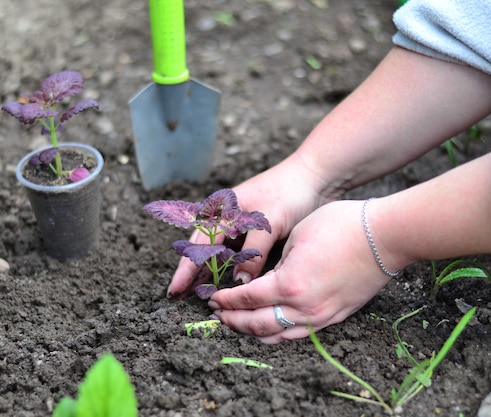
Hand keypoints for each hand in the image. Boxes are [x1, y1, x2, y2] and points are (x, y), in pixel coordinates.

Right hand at [167, 153, 328, 297]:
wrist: (315, 176)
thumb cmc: (290, 193)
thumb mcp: (270, 223)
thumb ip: (253, 254)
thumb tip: (239, 284)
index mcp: (223, 209)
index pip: (199, 245)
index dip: (186, 269)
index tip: (175, 290)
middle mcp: (227, 217)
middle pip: (202, 249)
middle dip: (192, 273)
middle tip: (180, 297)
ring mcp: (239, 224)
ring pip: (218, 253)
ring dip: (210, 272)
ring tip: (199, 296)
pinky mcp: (254, 231)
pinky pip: (235, 253)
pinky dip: (229, 268)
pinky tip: (227, 284)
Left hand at [208, 200, 391, 342]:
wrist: (385, 236)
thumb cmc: (341, 226)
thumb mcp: (297, 237)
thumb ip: (276, 264)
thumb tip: (264, 280)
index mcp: (288, 284)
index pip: (246, 298)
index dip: (226, 300)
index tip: (212, 298)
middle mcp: (303, 307)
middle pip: (258, 323)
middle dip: (233, 320)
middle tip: (217, 315)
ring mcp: (321, 316)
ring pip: (279, 335)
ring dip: (253, 332)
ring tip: (238, 326)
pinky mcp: (336, 316)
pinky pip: (300, 333)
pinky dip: (279, 334)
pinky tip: (271, 329)